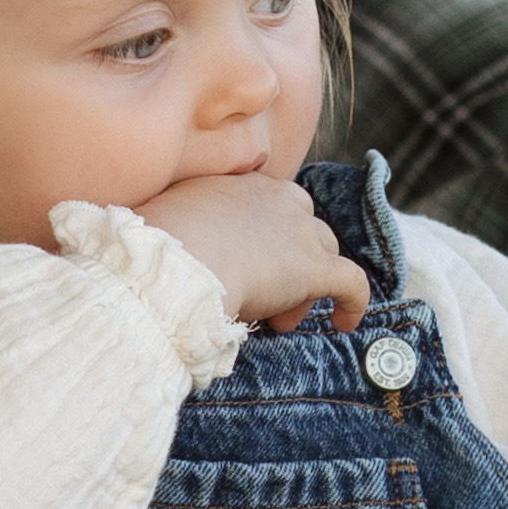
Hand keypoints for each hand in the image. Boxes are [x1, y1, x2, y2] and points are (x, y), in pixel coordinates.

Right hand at [144, 176, 376, 333]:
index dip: (262, 238)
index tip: (243, 265)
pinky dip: (354, 302)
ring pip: (324, 251)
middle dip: (288, 258)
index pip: (268, 204)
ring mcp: (299, 232)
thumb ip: (177, 226)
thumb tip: (162, 250)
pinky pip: (352, 282)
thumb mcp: (163, 219)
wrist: (172, 266)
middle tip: (263, 294)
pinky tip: (345, 323)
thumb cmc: (153, 248)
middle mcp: (277, 199)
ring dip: (307, 285)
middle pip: (302, 224)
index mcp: (240, 185)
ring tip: (280, 319)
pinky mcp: (315, 269)